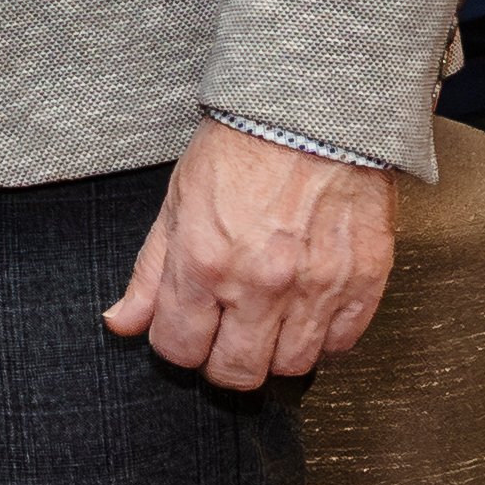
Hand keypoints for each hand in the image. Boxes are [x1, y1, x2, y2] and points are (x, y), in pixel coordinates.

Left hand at [101, 120, 397, 387]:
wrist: (313, 111)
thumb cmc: (243, 146)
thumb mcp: (178, 200)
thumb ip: (150, 271)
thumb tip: (122, 322)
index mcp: (204, 262)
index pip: (179, 349)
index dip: (177, 345)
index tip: (186, 331)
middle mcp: (259, 284)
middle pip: (236, 373)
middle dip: (223, 362)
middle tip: (227, 335)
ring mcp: (315, 288)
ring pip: (291, 368)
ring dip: (274, 353)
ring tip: (269, 321)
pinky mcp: (363, 283)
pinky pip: (340, 345)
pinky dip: (323, 339)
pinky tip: (308, 311)